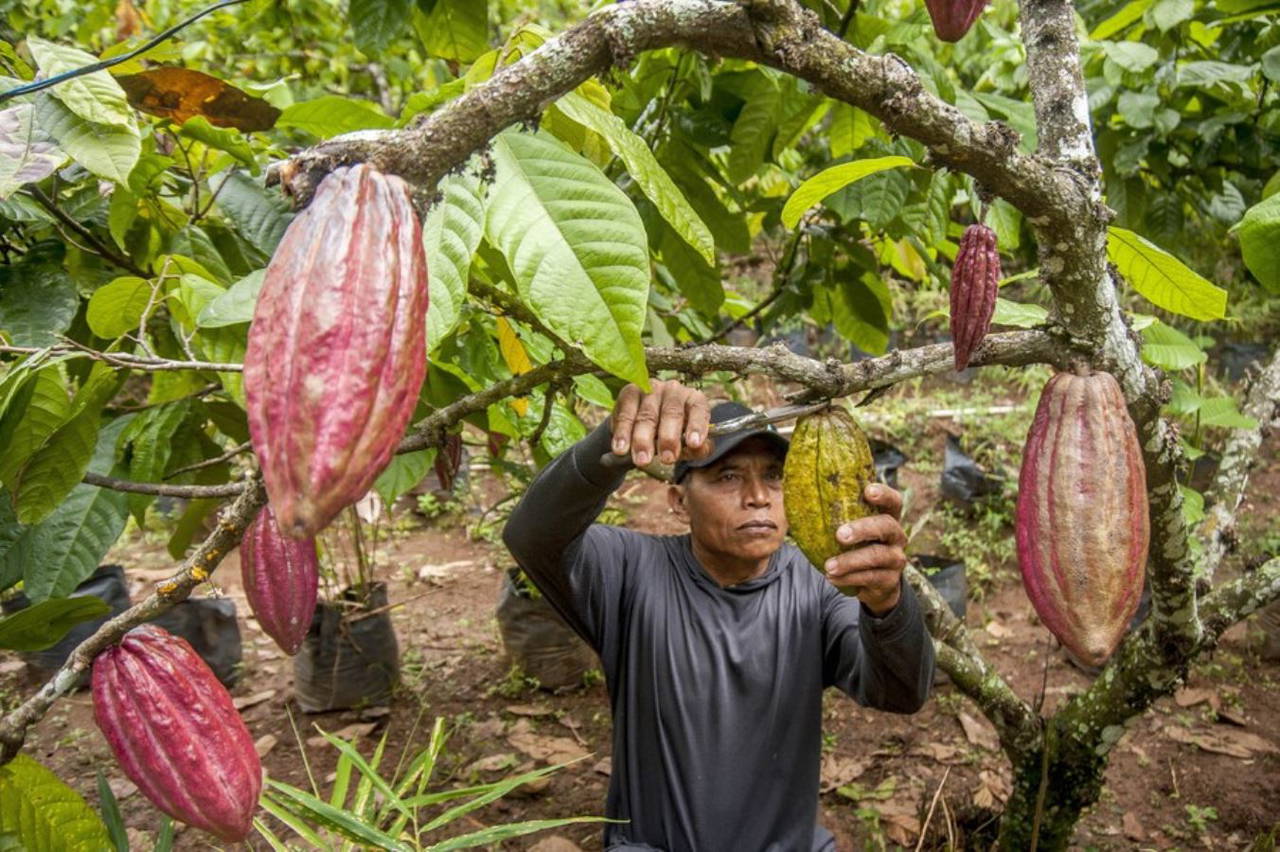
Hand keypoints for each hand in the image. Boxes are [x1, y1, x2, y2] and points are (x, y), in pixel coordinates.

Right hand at [610, 380, 713, 467]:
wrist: (641, 428)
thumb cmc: (672, 436)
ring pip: (647, 416)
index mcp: (694, 399)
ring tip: (642, 461)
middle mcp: (674, 390)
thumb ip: (696, 449)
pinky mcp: (629, 392)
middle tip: (667, 459)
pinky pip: (625, 414)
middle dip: (669, 438)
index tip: (694, 444)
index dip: (697, 426)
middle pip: (671, 412)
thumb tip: (698, 449)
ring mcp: (651, 388)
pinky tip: (621, 449)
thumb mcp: (687, 444)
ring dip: (643, 440)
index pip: (699, 410)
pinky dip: (622, 433)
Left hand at [822, 484, 907, 614]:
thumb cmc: (855, 547)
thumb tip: (794, 496)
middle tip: (840, 535)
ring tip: (829, 566)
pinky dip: (849, 578)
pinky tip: (833, 578)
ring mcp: (895, 558)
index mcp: (887, 517)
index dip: (884, 494)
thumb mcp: (847, 530)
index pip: (893, 501)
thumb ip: (830, 515)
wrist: (873, 584)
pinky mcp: (890, 579)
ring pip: (877, 555)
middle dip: (863, 529)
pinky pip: (871, 577)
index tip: (868, 491)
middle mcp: (896, 536)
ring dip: (850, 561)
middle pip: (886, 526)